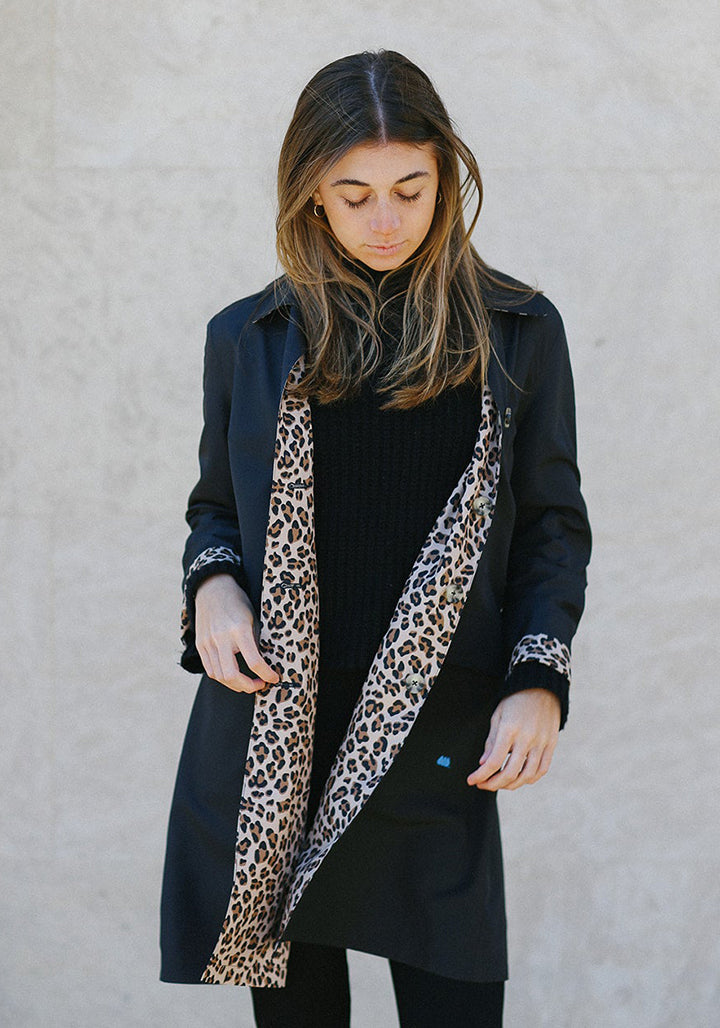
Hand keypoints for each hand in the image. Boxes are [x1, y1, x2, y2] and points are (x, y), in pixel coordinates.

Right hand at [194, 574, 279, 692]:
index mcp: (239, 629)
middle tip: (260, 684)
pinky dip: (223, 677)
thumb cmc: (238, 603)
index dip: (266, 674)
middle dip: (248, 686)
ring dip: (236, 684)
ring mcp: (208, 642)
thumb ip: (256, 642)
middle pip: (231, 675)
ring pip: (219, 676)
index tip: (274, 678)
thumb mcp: (253, 619)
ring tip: (248, 682)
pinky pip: (210, 670)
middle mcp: (221, 637)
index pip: (253, 661)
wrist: (213, 589)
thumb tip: (264, 666)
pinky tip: (233, 675)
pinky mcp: (200, 645)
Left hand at [467, 688, 560, 790]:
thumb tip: (484, 764)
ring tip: (500, 783)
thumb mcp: (498, 716)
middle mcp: (526, 738)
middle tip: (483, 784)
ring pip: (527, 776)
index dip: (481, 775)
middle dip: (493, 784)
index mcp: (509, 729)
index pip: (494, 761)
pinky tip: (519, 778)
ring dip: (511, 785)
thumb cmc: (515, 700)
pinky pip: (542, 769)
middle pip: (510, 773)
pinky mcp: (551, 744)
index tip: (471, 780)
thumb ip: (491, 741)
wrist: (542, 686)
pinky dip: (530, 779)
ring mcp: (541, 743)